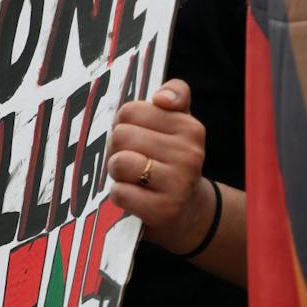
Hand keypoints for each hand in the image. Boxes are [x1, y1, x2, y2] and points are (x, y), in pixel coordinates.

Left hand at [105, 79, 214, 254]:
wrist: (189, 211)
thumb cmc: (172, 161)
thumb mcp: (178, 123)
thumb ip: (175, 94)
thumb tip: (162, 98)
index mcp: (190, 128)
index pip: (130, 111)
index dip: (123, 124)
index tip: (137, 136)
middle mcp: (189, 154)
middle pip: (121, 135)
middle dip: (117, 148)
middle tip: (132, 160)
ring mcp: (179, 183)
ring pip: (120, 162)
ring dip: (116, 171)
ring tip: (131, 177)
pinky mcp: (165, 210)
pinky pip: (120, 192)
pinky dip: (119, 195)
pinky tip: (135, 196)